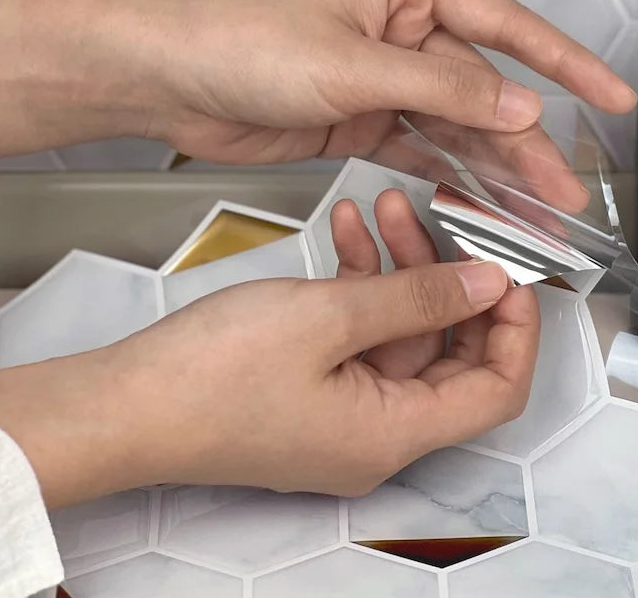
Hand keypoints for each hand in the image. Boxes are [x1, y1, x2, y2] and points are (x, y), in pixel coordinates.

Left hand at [0, 0, 634, 209]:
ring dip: (494, 168)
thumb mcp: (353, 65)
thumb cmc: (244, 42)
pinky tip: (482, 202)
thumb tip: (522, 108)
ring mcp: (385, 75)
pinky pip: (421, 147)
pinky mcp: (363, 117)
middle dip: (527, 142)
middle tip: (567, 194)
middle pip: (485, 89)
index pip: (506, 26)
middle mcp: (405, 27)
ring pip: (457, 126)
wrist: (165, 78)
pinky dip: (450, 174)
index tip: (611, 96)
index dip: (565, 64)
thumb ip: (443, 89)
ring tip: (537, 213)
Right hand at [0, 249, 537, 507]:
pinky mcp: (313, 383)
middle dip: (448, 276)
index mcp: (394, 431)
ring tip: (385, 206)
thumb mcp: (329, 318)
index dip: (515, 328)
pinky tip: (349, 230)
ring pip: (401, 328)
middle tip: (446, 220)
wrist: (122, 404)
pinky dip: (360, 279)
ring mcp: (344, 407)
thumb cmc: (208, 378)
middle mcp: (377, 429)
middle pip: (450, 351)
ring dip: (399, 264)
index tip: (511, 271)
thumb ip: (417, 296)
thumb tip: (487, 283)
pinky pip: (359, 329)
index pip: (497, 389)